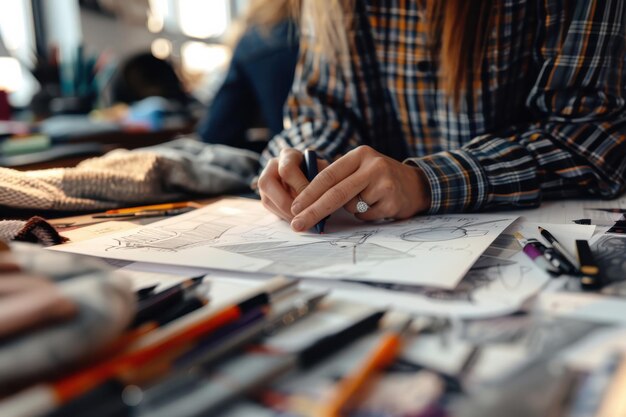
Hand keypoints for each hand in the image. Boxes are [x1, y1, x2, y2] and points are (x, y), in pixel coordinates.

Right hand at [258, 148, 328, 220]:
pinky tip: (298, 220)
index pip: (287, 169)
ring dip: (286, 213)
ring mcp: (265, 182)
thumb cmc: (318, 171)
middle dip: (288, 203)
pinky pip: (271, 209)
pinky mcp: (265, 197)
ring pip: (267, 200)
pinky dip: (285, 217)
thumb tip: (322, 196)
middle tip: (305, 215)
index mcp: (287, 155)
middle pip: (267, 184)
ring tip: (303, 220)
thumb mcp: (323, 169)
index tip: (314, 199)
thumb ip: (321, 177)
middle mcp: (272, 166)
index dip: (299, 186)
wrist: (309, 175)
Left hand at [289, 146, 430, 231]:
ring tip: (368, 200)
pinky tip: (379, 205)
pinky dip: (366, 215)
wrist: (416, 185)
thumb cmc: (378, 179)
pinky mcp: (392, 200)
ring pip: (352, 207)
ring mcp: (384, 183)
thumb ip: (337, 178)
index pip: (328, 175)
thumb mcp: (359, 168)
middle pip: (336, 193)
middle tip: (298, 224)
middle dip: (313, 211)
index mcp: (359, 155)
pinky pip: (366, 216)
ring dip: (353, 209)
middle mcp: (372, 165)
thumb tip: (303, 199)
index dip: (309, 192)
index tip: (295, 207)